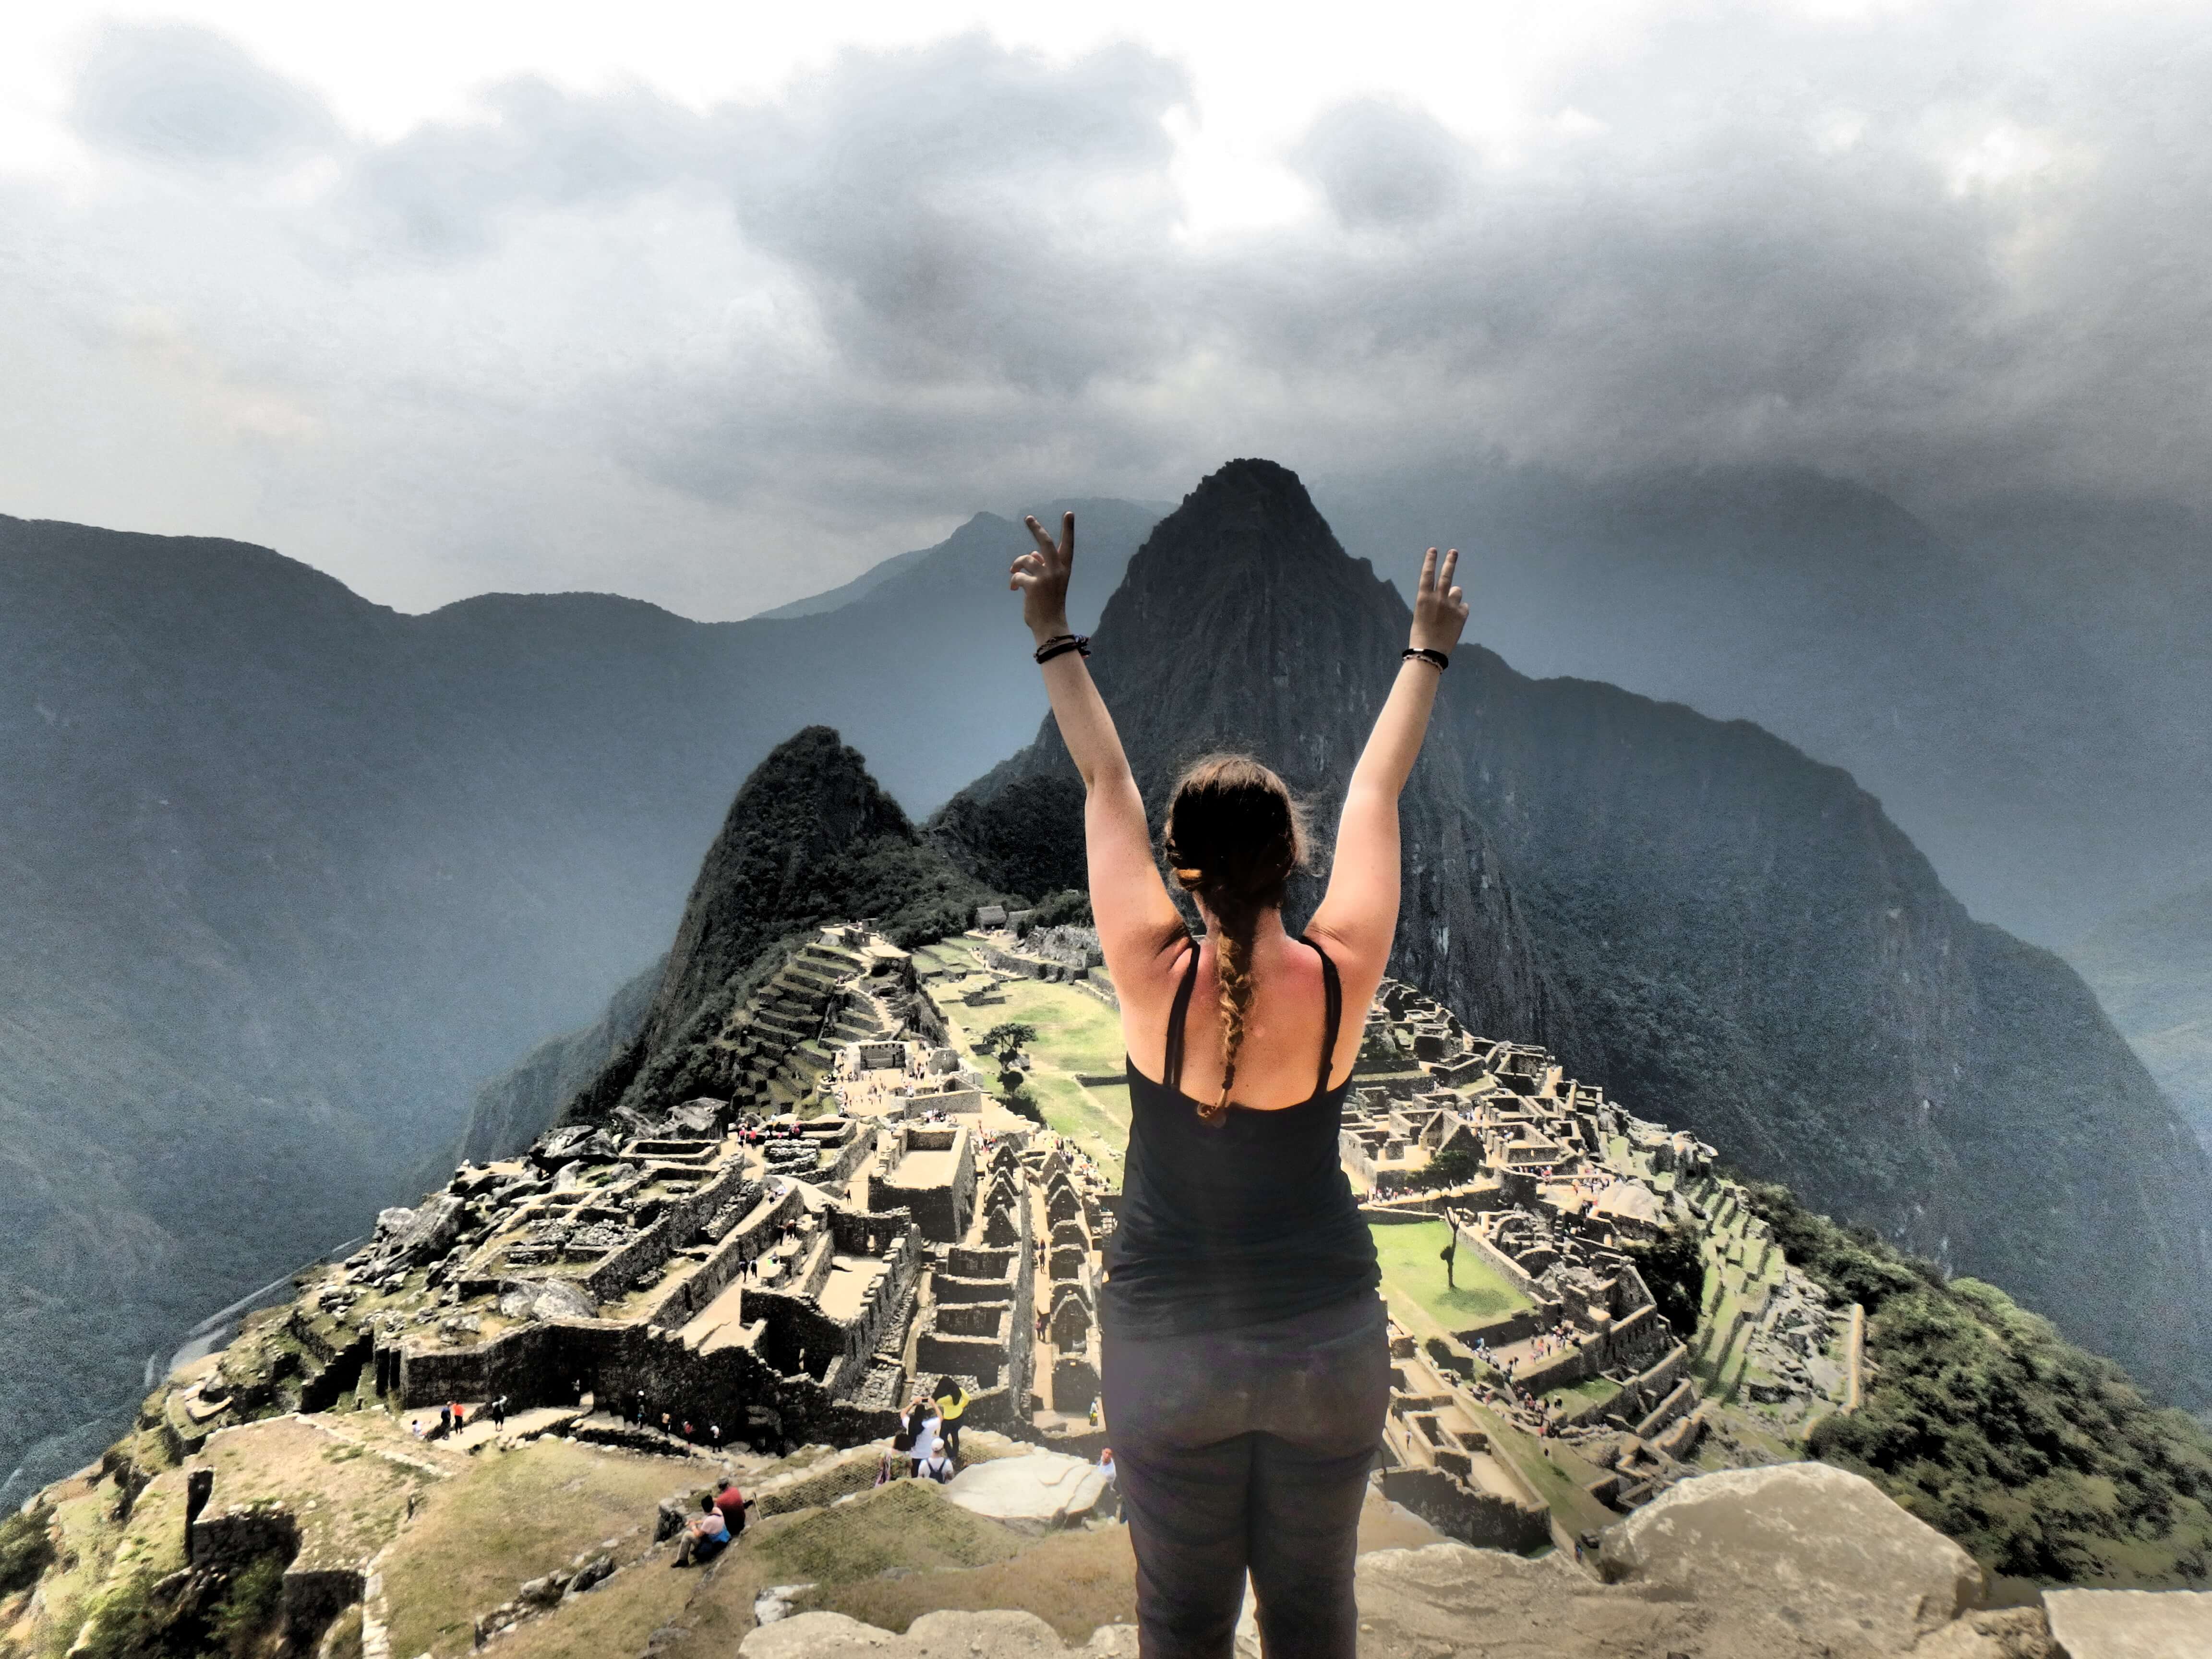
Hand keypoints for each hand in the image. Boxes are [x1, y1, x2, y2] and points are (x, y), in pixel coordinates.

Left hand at [1012, 512, 1074, 641]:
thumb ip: (1043, 567)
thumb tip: (1033, 555)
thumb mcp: (1050, 584)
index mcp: (1064, 569)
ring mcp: (1046, 577)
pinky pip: (1017, 575)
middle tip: (1028, 518)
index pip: (1068, 545)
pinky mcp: (1033, 585)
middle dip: (1036, 528)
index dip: (1068, 529)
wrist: (1050, 625)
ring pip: (1026, 558)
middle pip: (1045, 543)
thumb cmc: (1050, 604)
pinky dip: (1013, 581)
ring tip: (1013, 572)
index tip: (1069, 513)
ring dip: (1016, 564)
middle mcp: (1057, 570)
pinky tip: (1014, 589)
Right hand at [1410, 547, 1468, 656]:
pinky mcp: (1462, 614)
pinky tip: (1454, 621)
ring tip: (1449, 609)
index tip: (1433, 550)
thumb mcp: (1421, 614)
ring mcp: (1451, 605)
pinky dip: (1460, 611)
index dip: (1430, 561)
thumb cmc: (1420, 634)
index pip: (1427, 574)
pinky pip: (1464, 607)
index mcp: (1423, 598)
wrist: (1430, 651)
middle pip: (1446, 575)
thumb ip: (1432, 602)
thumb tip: (1447, 594)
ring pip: (1457, 591)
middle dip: (1450, 561)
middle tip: (1454, 552)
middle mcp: (1438, 598)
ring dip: (1455, 596)